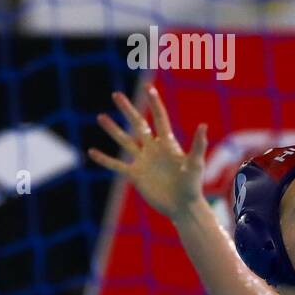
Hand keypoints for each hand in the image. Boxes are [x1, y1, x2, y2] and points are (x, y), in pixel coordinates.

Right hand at [88, 86, 207, 221]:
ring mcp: (143, 161)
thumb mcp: (195, 164)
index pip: (159, 119)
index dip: (154, 104)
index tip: (148, 88)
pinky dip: (104, 159)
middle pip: (138, 124)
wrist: (183, 206)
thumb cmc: (193, 185)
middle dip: (127, 109)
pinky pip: (116, 165)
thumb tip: (203, 125)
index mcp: (168, 144)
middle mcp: (153, 149)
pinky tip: (91, 152)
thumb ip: (198, 145)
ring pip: (124, 141)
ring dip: (113, 129)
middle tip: (116, 94)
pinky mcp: (135, 175)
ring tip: (100, 117)